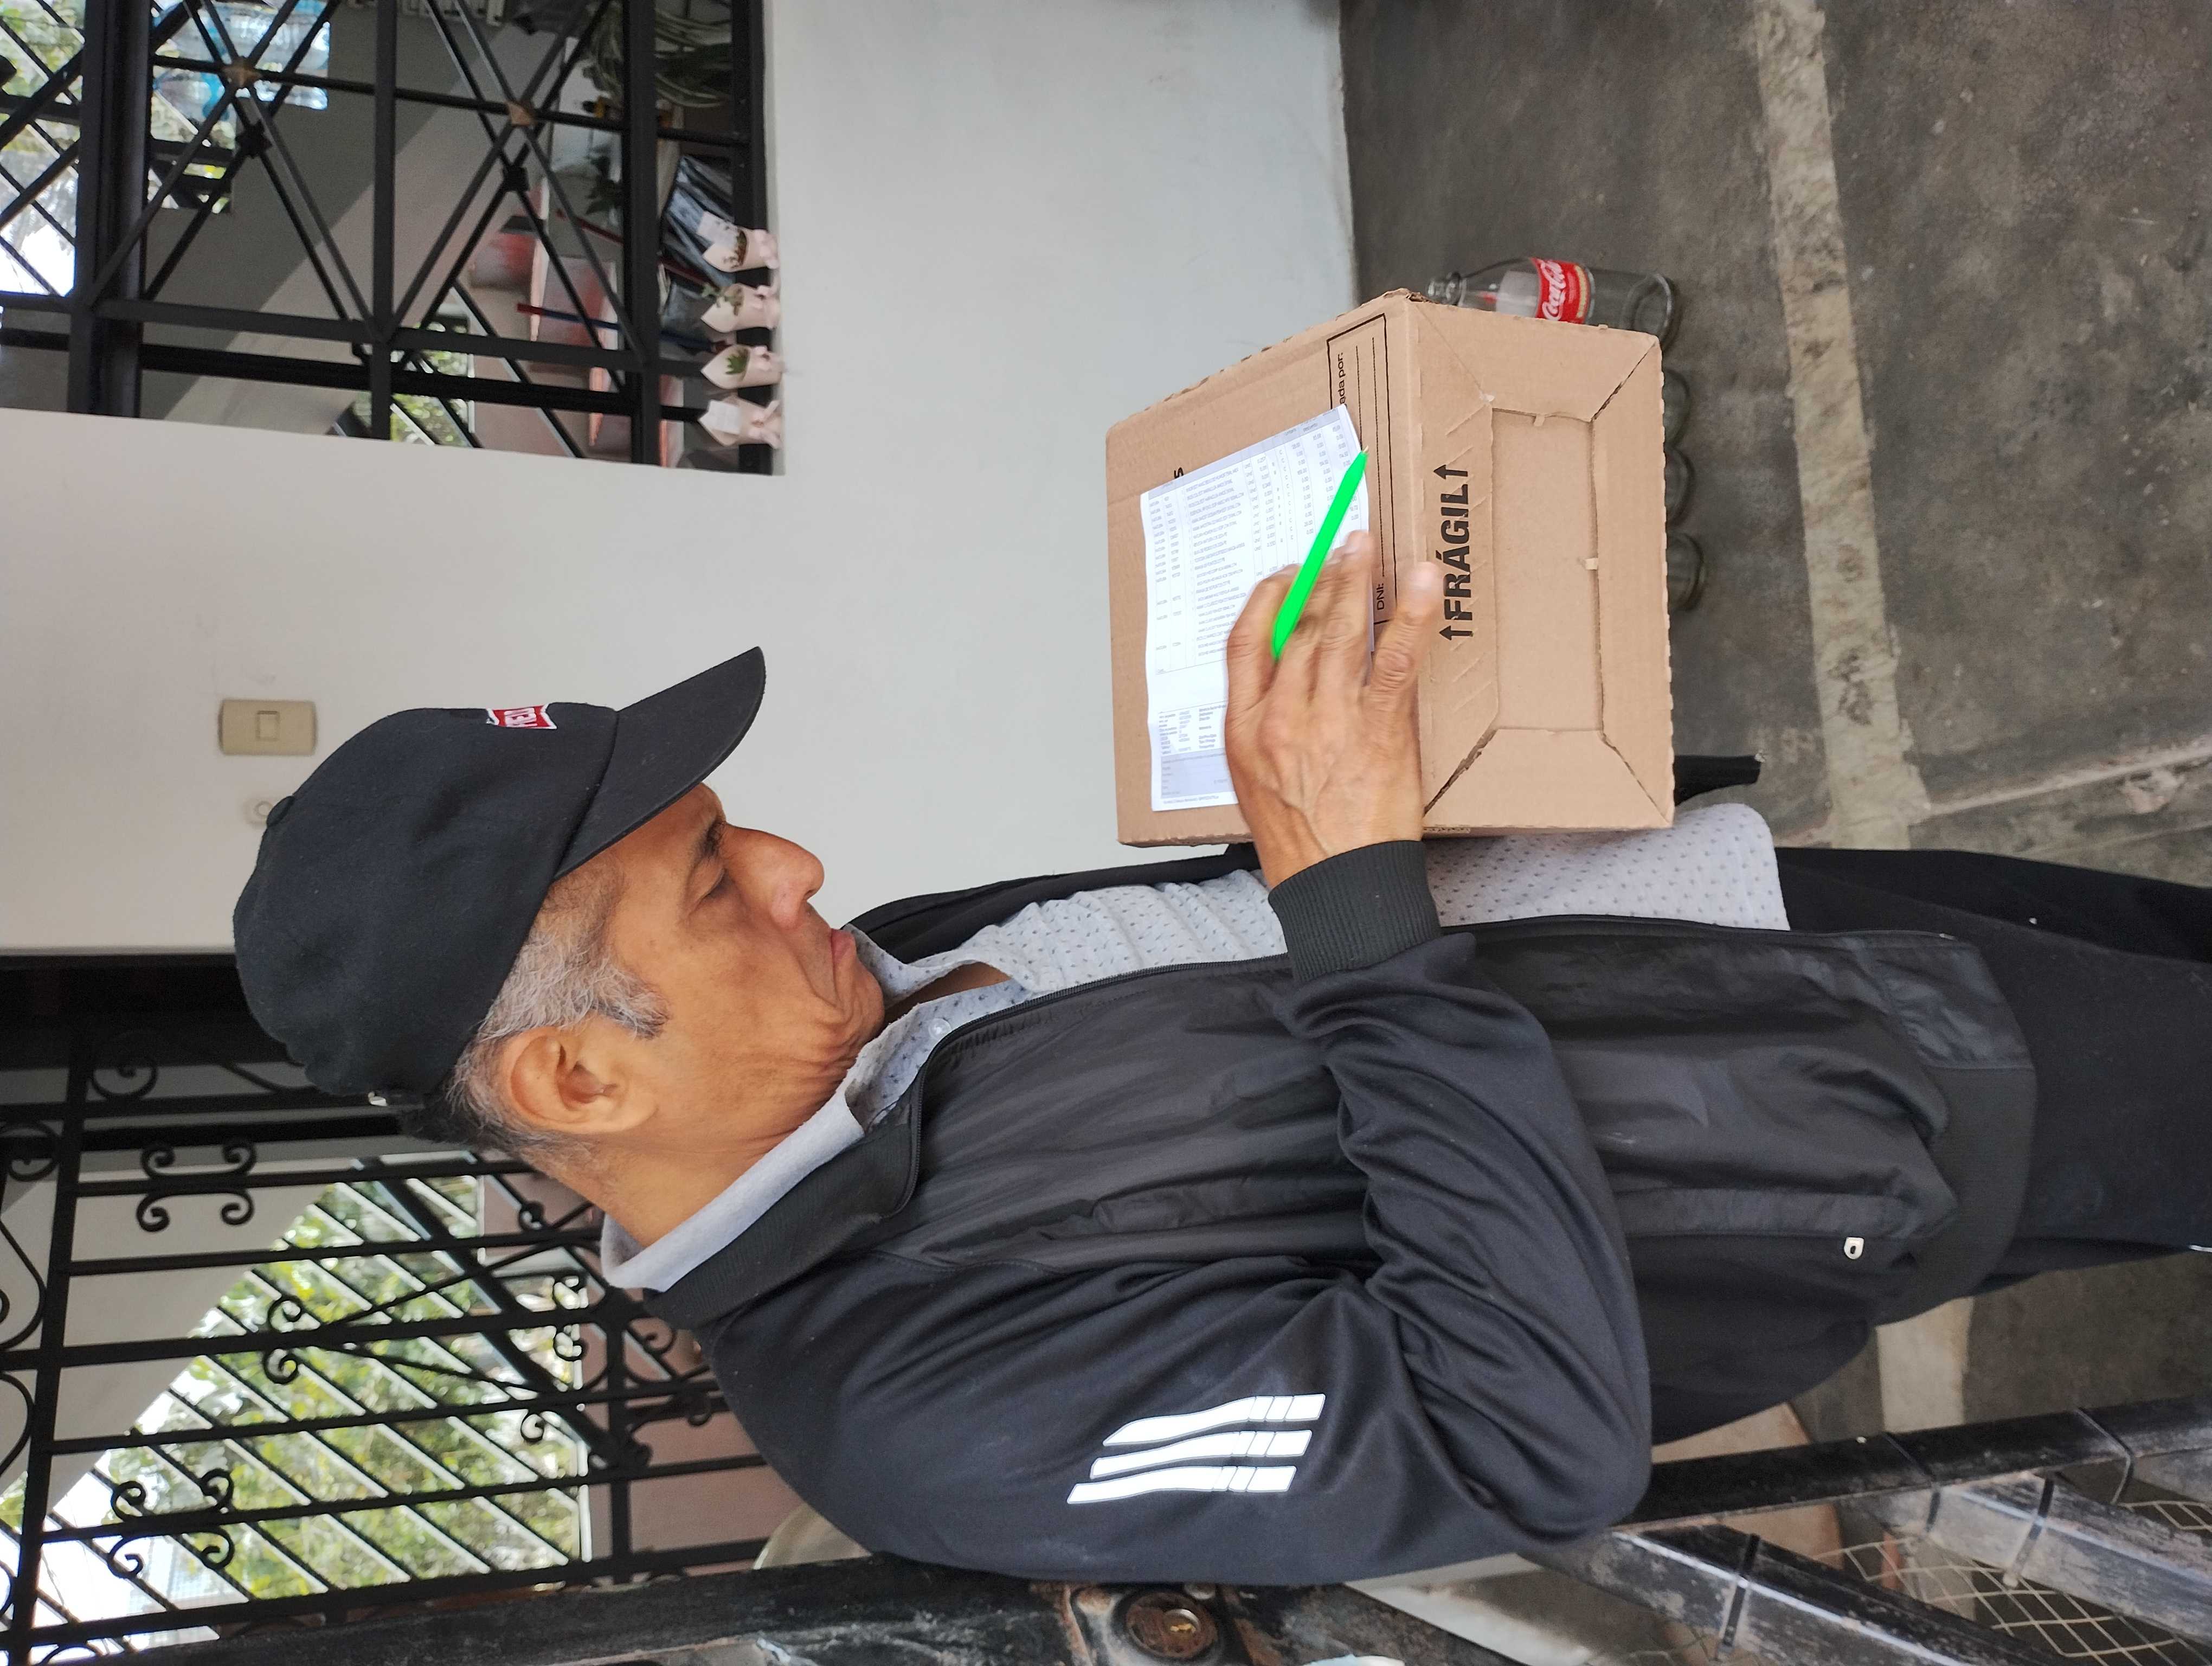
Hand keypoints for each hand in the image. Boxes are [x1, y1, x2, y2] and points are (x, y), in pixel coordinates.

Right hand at [1223, 532, 1444, 886]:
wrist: (1337, 889)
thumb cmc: (1301, 844)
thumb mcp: (1257, 782)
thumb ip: (1268, 726)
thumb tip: (1293, 678)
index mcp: (1244, 730)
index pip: (1244, 643)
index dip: (1265, 599)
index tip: (1285, 576)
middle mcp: (1281, 717)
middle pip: (1297, 628)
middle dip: (1319, 578)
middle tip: (1339, 546)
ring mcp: (1328, 720)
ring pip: (1341, 632)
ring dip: (1356, 579)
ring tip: (1367, 546)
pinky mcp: (1377, 728)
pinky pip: (1395, 658)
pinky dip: (1412, 614)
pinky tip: (1423, 582)